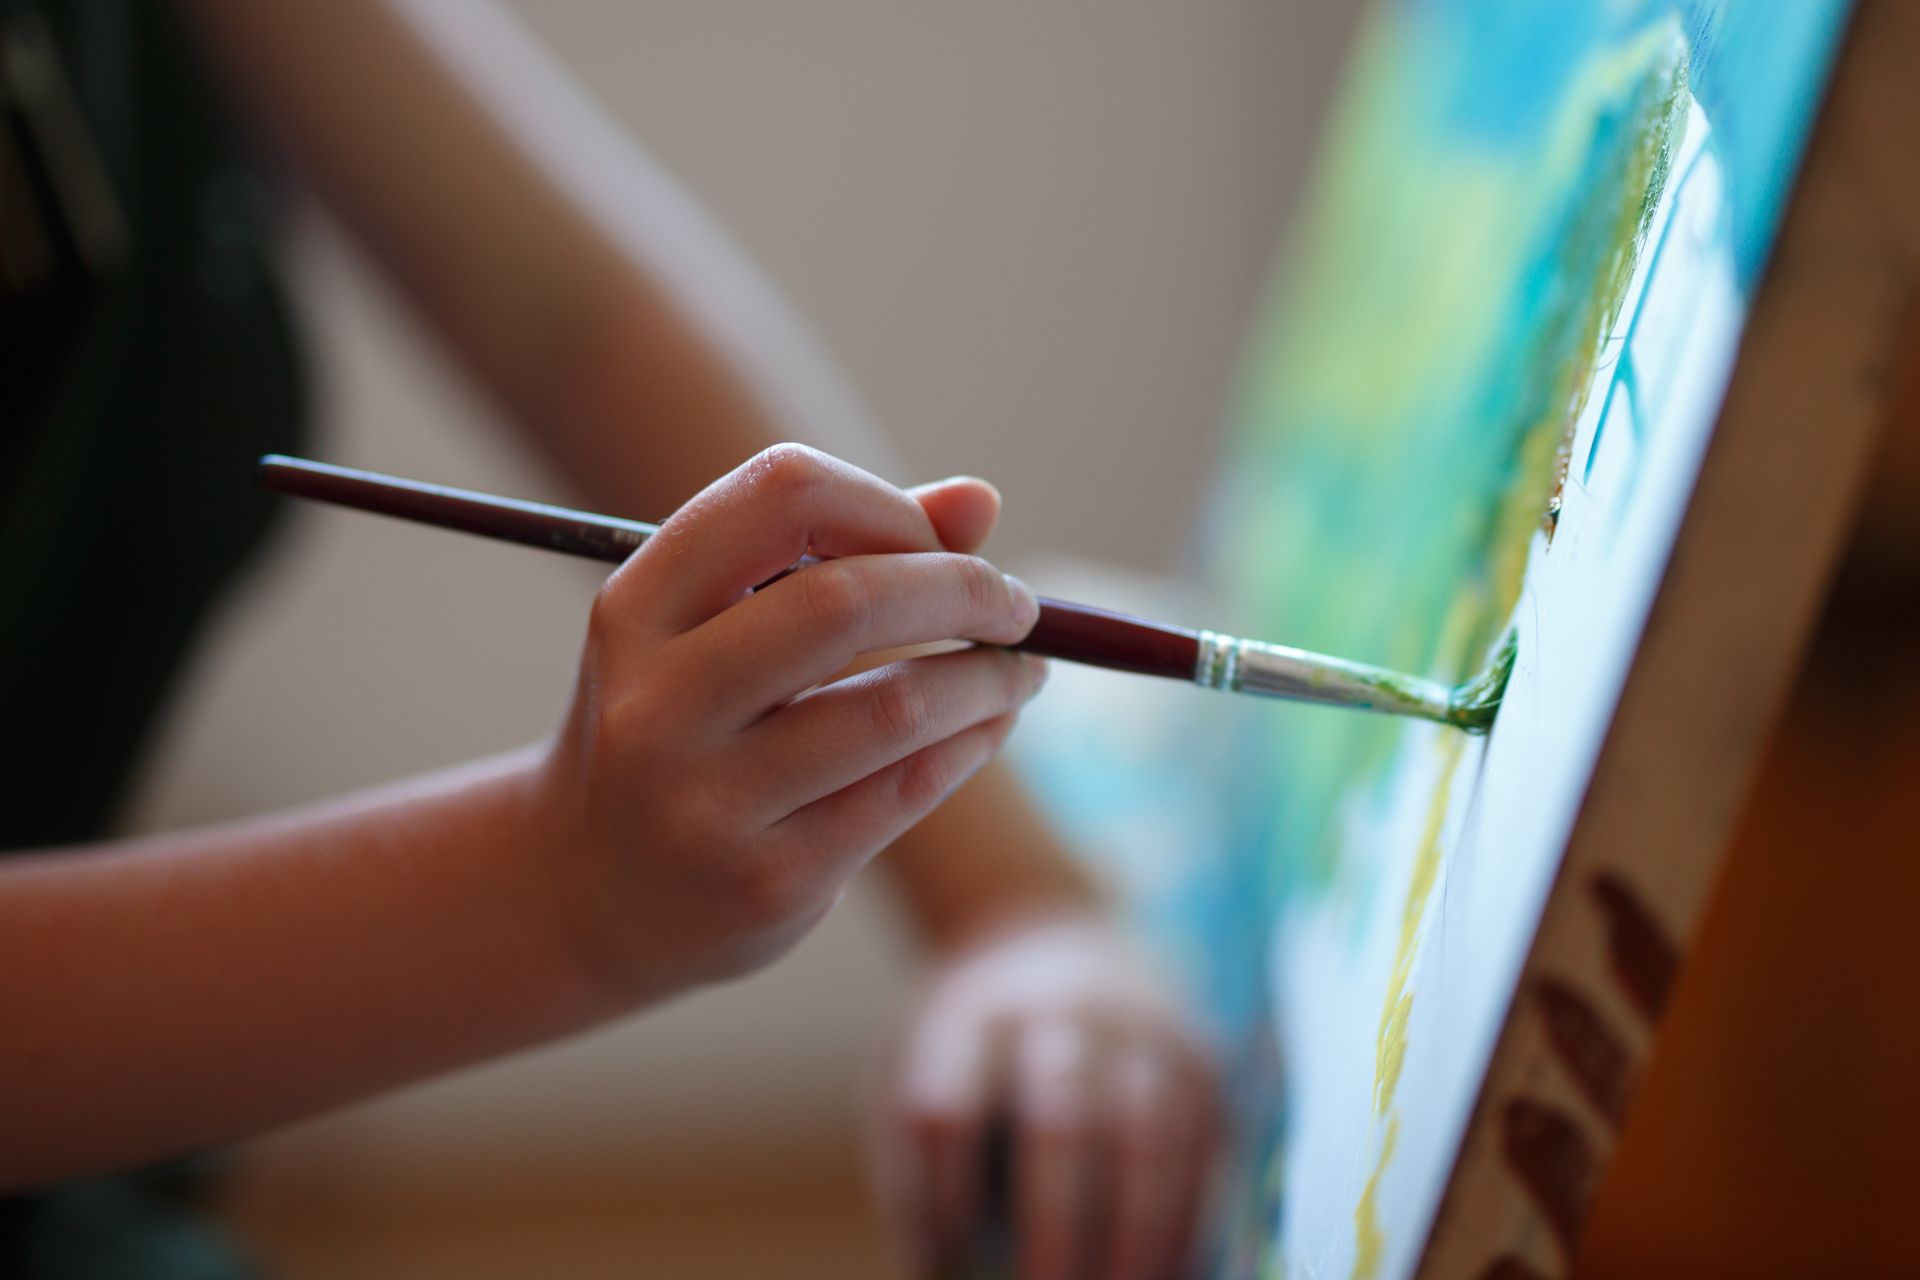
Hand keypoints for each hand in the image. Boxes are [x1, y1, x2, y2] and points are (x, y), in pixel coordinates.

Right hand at [533, 444, 1046, 1003]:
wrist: (589, 896)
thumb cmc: (683, 729)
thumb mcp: (720, 630)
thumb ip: (841, 552)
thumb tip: (980, 503)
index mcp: (635, 608)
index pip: (781, 495)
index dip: (887, 507)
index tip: (943, 541)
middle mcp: (657, 701)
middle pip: (845, 602)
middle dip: (963, 590)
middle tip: (1018, 608)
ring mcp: (706, 801)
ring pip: (895, 707)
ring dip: (987, 677)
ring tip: (1020, 671)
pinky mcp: (767, 881)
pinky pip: (906, 791)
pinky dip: (973, 742)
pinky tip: (989, 726)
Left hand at [876, 915, 1220, 1279]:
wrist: (1051, 932)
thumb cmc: (970, 1042)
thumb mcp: (915, 1064)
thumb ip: (917, 1167)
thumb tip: (930, 1275)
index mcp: (969, 1015)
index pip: (947, 1114)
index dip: (941, 1203)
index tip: (938, 1267)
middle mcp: (1060, 1011)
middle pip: (1059, 1122)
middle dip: (1053, 1228)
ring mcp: (1140, 1030)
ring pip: (1145, 1137)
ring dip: (1133, 1235)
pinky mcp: (1199, 1060)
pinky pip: (1201, 1149)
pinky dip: (1185, 1222)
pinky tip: (1165, 1274)